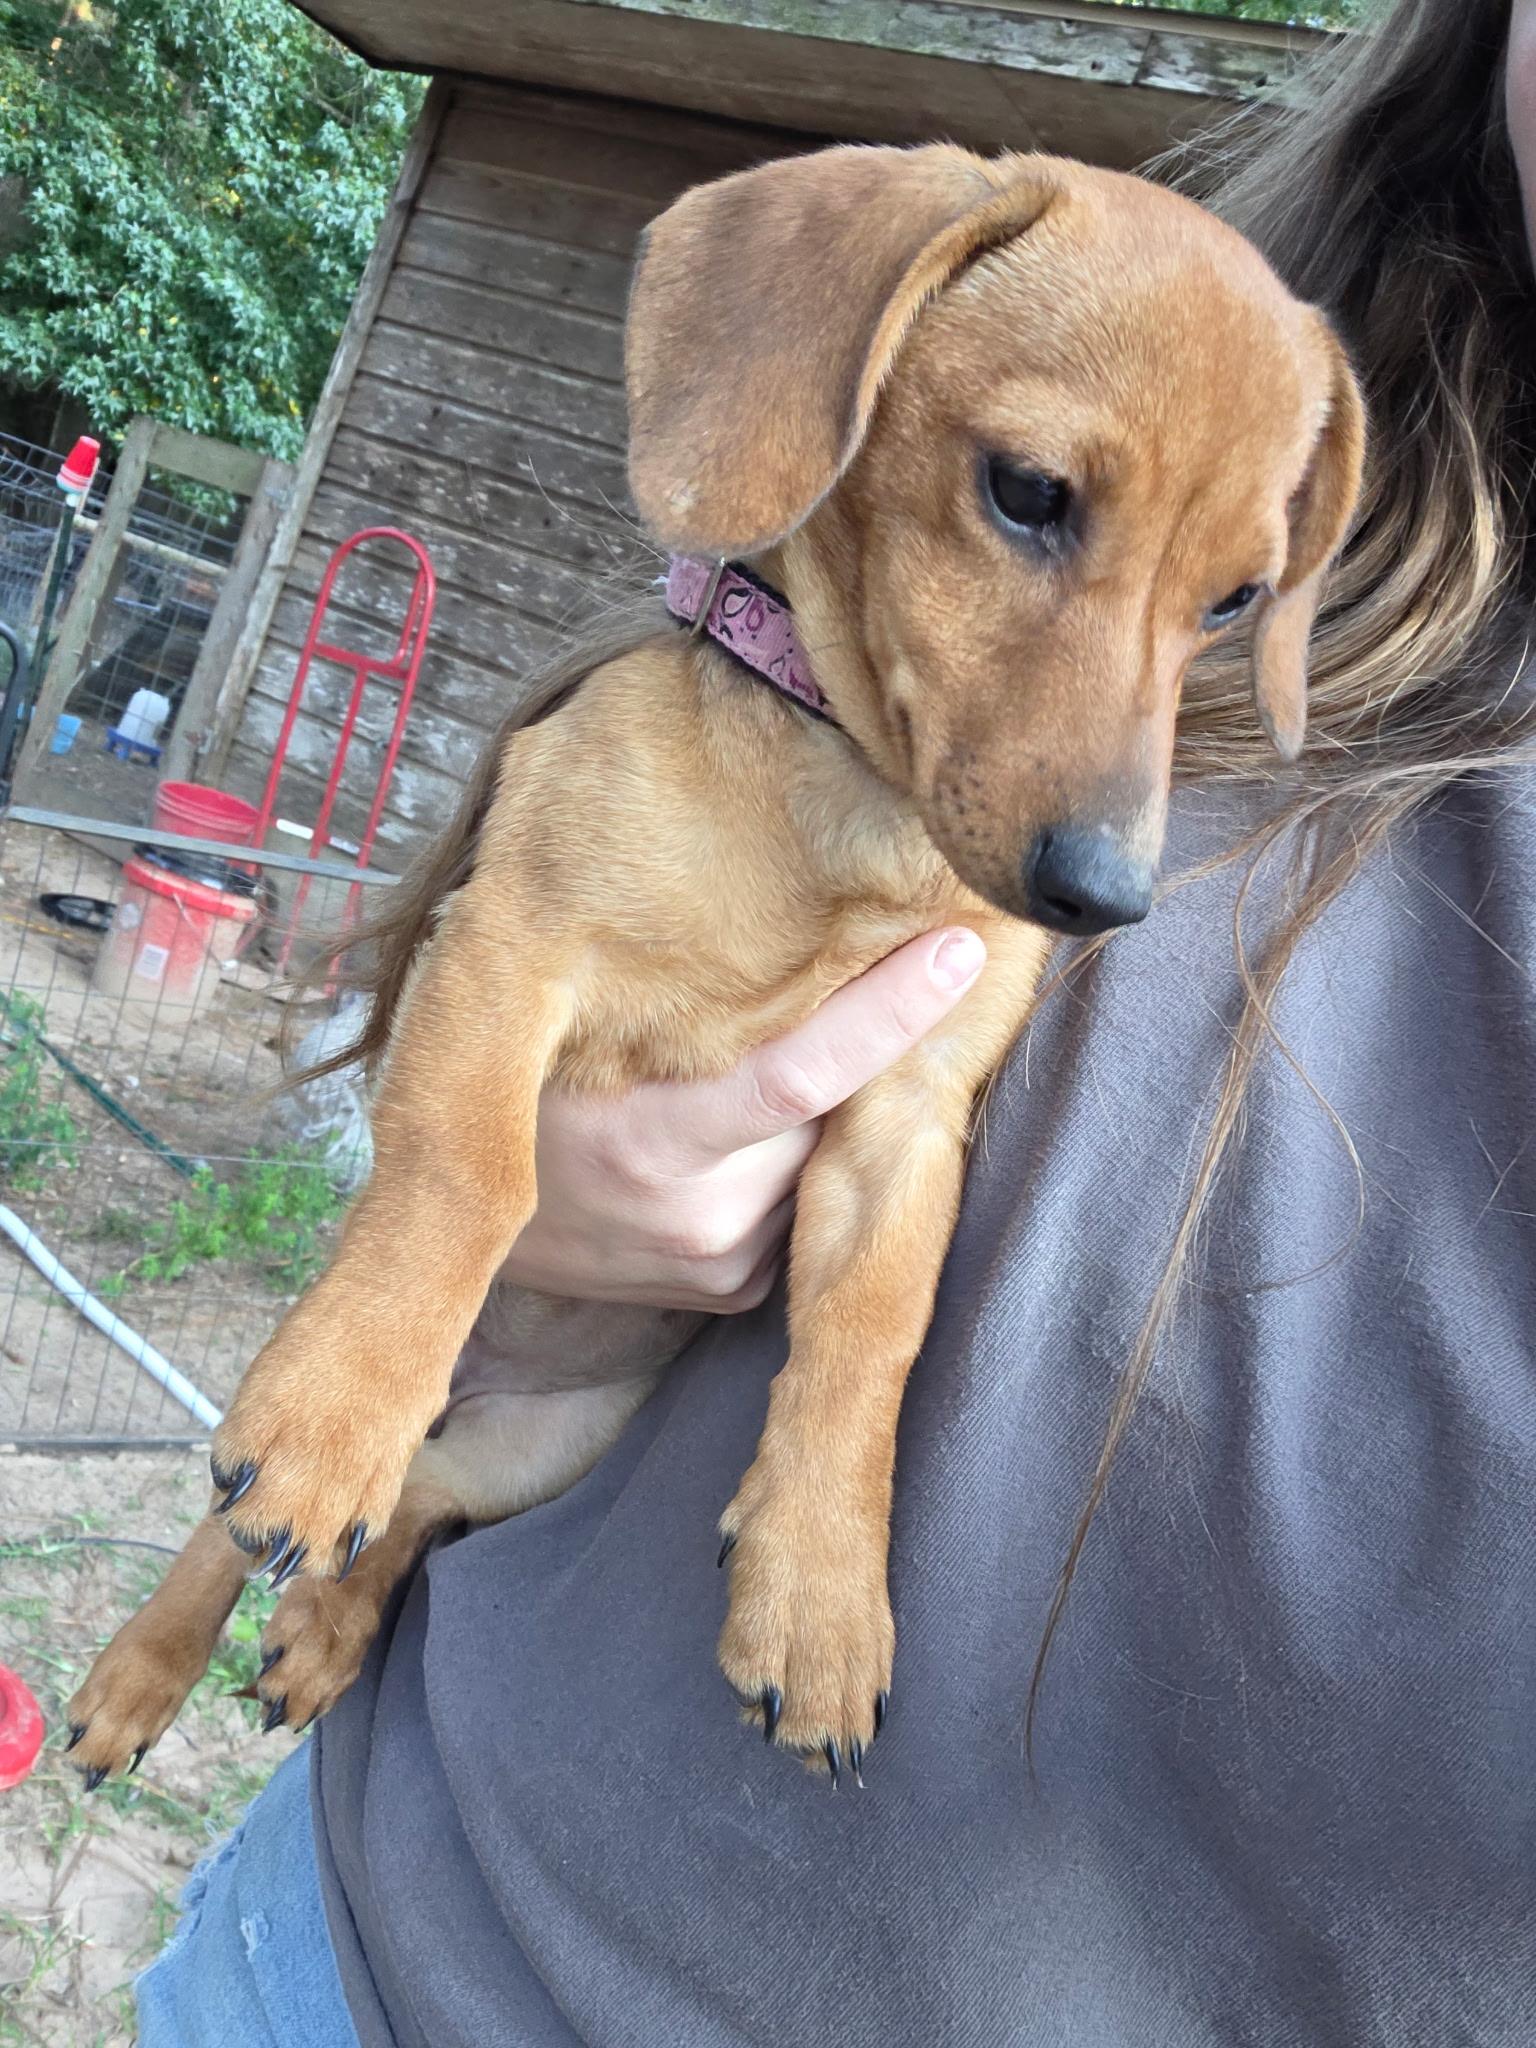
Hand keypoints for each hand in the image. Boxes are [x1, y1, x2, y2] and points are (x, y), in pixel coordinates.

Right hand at [501, 928, 987, 1311]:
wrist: (467, 1222)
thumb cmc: (530, 1094)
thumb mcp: (584, 1040)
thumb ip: (685, 1011)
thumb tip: (813, 944)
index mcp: (649, 1137)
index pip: (799, 1072)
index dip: (888, 1012)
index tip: (960, 953)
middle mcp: (696, 1212)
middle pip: (823, 1106)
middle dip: (831, 1050)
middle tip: (789, 1003)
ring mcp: (718, 1259)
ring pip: (811, 1149)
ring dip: (798, 1116)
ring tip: (705, 1105)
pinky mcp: (731, 1289)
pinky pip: (791, 1198)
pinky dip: (777, 1163)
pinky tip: (709, 1159)